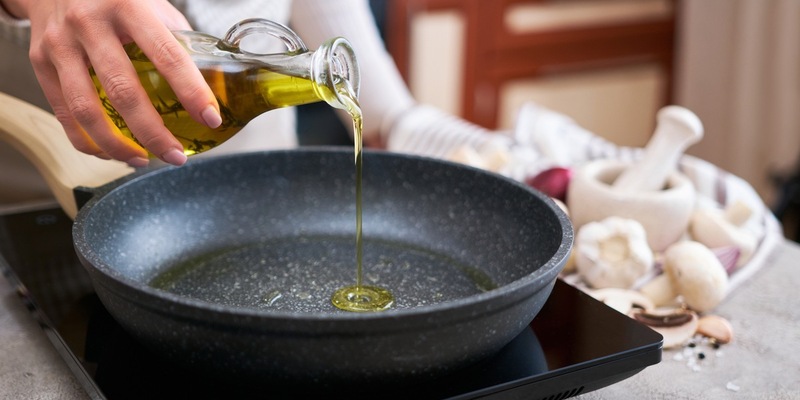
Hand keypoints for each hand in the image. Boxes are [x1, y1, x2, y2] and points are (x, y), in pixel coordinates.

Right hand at [13, 0, 221, 165]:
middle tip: (176, 156)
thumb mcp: (151, 4)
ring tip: (143, 160)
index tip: (211, 118)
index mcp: (128, 5)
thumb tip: (212, 81)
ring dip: (118, 146)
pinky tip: (111, 152)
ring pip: (87, 110)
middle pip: (124, 90)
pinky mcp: (39, 61)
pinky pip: (64, 113)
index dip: (191, 91)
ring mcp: (60, 43)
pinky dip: (88, 141)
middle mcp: (90, 23)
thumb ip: (176, 38)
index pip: (167, 54)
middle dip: (154, 132)